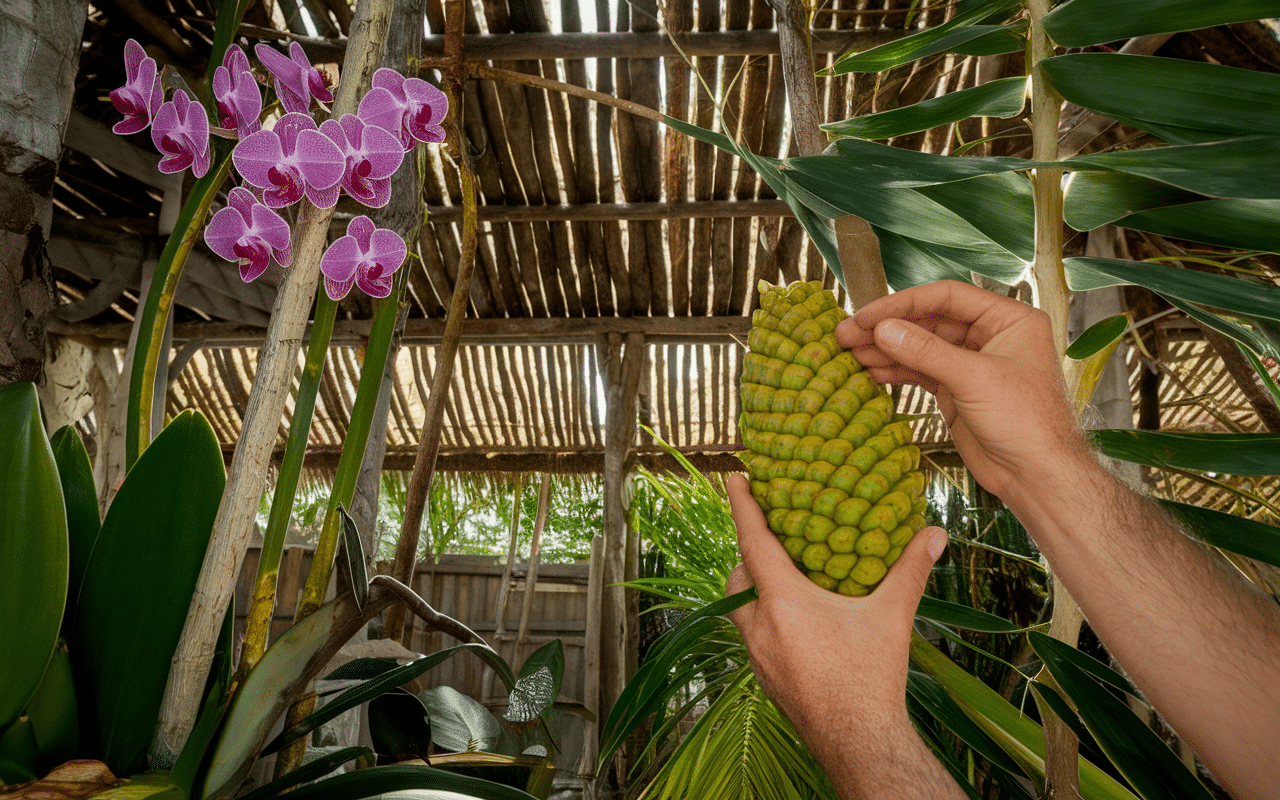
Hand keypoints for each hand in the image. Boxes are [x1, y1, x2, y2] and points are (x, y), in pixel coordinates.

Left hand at [724, 474, 955, 797]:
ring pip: (741, 610)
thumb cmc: (871, 678)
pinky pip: (754, 637)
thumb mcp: (892, 616)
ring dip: (755, 591)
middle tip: (776, 541)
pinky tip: (798, 623)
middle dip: (749, 556)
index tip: (734, 478)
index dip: (743, 506)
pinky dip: (765, 620)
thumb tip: (935, 533)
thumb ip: (911, 569)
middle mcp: (760, 626)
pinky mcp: (765, 678)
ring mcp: (758, 655)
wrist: (859, 742)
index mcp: (783, 601)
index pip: (753, 541)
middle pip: (737, 577)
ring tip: (788, 581)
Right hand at [835, 280, 1083, 499]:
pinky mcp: (956, 389)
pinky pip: (919, 371)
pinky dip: (894, 371)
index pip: (947, 298)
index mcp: (1008, 319)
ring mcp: (970, 362)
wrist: (1035, 475)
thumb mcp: (974, 379)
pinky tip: (868, 371)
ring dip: (885, 349)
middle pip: (928, 321)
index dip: (903, 304)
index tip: (867, 315)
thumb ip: (926, 352)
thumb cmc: (1025, 422)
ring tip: (848, 352)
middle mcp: (989, 335)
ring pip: (919, 347)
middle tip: (846, 333)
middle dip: (888, 327)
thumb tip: (882, 329)